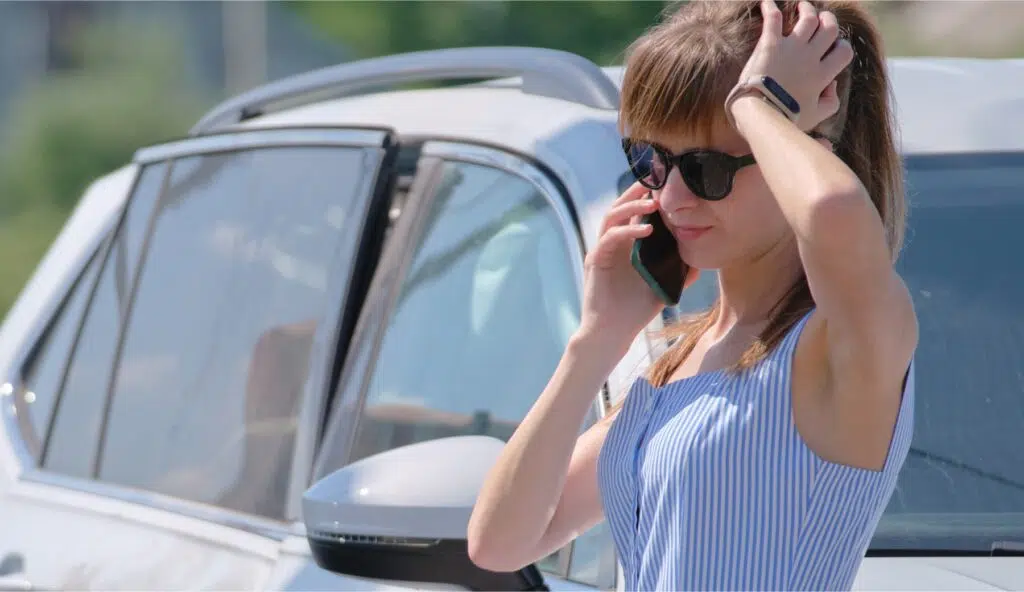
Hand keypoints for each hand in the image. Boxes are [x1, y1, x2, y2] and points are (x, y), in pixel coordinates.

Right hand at [578, 182, 698, 351]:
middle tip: (656, 181)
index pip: (634, 213)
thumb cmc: (636, 310)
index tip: (666, 185)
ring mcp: (602, 250)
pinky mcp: (595, 260)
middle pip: (620, 207)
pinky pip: (609, 238)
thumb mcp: (663, 285)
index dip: (646, 198)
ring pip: (612, 217)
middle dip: (636, 193)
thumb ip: (679, 271)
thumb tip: (700, 260)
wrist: (613, 332)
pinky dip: (627, 231)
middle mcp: (612, 243)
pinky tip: (646, 230)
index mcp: (627, 245)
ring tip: (653, 204)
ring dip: (631, 207)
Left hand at [734, 0, 854, 131]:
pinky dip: (769, 8)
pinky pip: (773, 19)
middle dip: (829, 21)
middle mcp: (810, 57)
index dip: (841, 46)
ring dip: (807, 9)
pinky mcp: (769, 45)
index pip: (843, 52)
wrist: (759, 113)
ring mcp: (791, 48)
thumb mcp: (815, 117)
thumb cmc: (785, 118)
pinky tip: (767, 2)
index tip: (835, 47)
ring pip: (808, 18)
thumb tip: (833, 85)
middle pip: (829, 29)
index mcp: (822, 75)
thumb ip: (831, 102)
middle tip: (823, 19)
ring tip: (803, 6)